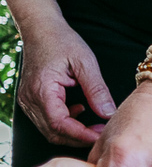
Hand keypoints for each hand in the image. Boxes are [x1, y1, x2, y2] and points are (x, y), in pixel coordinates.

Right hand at [17, 19, 115, 146]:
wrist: (41, 29)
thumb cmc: (62, 41)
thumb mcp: (85, 62)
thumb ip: (97, 90)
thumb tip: (109, 113)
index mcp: (42, 90)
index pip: (59, 125)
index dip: (81, 135)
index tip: (102, 136)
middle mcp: (30, 99)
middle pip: (53, 133)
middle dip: (79, 137)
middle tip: (103, 133)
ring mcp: (27, 100)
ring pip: (49, 130)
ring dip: (73, 132)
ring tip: (96, 124)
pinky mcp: (31, 99)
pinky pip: (46, 120)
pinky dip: (65, 122)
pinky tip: (80, 110)